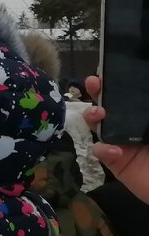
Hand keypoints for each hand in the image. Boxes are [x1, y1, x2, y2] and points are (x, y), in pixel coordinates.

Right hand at [83, 75, 148, 202]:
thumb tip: (146, 88)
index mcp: (145, 116)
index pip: (126, 97)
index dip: (114, 83)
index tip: (105, 72)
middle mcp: (130, 127)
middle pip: (107, 106)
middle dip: (97, 93)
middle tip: (93, 83)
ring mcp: (121, 143)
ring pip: (98, 126)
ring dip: (92, 116)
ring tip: (98, 114)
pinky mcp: (115, 163)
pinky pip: (100, 152)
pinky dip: (103, 149)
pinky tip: (114, 150)